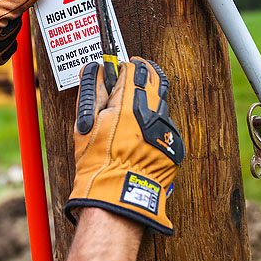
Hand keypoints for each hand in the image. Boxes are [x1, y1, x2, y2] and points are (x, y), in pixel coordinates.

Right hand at [66, 57, 184, 234]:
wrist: (119, 194)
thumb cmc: (97, 160)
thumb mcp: (86, 124)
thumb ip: (91, 92)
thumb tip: (95, 69)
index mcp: (129, 104)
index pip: (134, 70)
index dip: (126, 66)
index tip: (121, 67)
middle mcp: (153, 112)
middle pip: (154, 79)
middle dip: (143, 74)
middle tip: (133, 74)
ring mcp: (166, 129)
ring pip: (161, 103)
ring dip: (149, 100)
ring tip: (134, 111)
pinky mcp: (174, 145)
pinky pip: (165, 126)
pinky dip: (154, 125)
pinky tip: (141, 136)